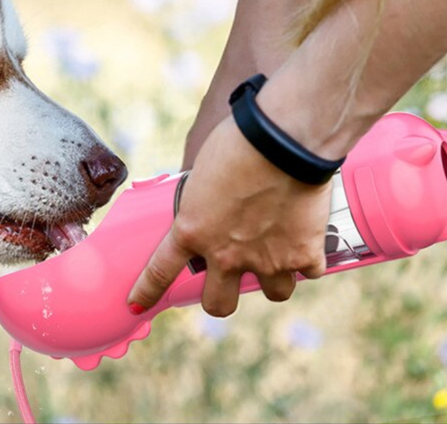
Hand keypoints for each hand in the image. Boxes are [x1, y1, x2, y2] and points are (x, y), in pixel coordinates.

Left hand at [128, 116, 330, 316]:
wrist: (282, 141)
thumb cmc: (237, 142)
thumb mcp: (202, 172)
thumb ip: (202, 199)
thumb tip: (208, 203)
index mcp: (192, 231)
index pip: (160, 271)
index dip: (147, 292)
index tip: (136, 304)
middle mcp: (226, 255)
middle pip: (218, 304)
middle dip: (221, 297)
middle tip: (229, 278)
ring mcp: (266, 260)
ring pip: (274, 293)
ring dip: (275, 277)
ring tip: (279, 254)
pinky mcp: (303, 254)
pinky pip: (309, 272)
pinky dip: (310, 258)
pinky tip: (309, 239)